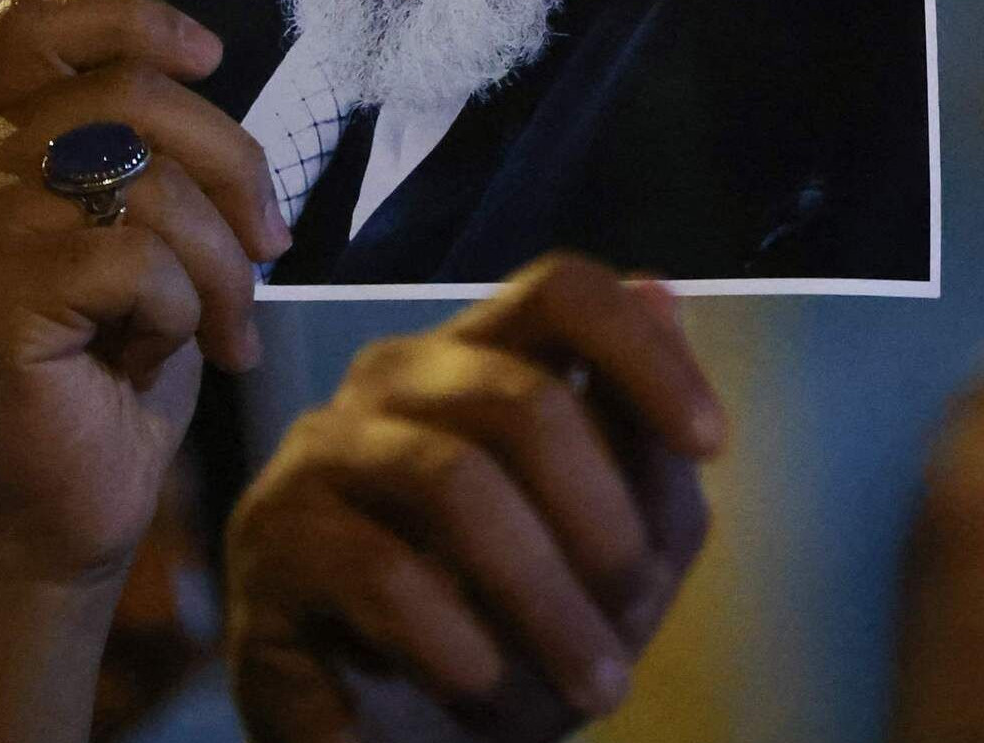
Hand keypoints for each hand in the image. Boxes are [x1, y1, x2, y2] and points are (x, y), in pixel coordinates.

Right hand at [0, 0, 288, 587]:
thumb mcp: (148, 231)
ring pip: (146, 183)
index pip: (36, 23)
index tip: (211, 58)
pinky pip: (137, 261)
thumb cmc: (121, 365)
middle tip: (270, 246)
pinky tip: (159, 354)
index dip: (131, 19)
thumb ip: (151, 150)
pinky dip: (182, 310)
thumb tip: (211, 67)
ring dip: (220, 261)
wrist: (78, 504)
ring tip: (227, 324)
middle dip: (233, 166)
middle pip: (128, 96)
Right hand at [225, 254, 725, 742]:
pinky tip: (482, 691)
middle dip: (605, 531)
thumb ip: (648, 450)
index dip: (645, 354)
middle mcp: (392, 380)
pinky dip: (457, 647)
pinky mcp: (270, 539)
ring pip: (454, 482)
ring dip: (545, 605)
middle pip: (522, 399)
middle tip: (638, 631)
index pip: (562, 291)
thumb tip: (663, 297)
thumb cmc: (517, 631)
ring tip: (591, 687)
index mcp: (482, 357)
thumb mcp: (617, 552)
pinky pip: (383, 575)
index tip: (713, 443)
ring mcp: (319, 451)